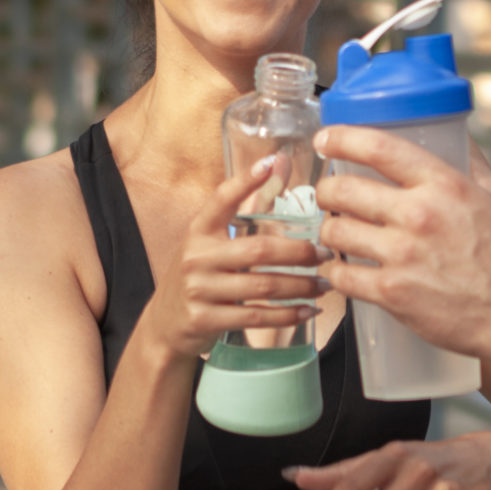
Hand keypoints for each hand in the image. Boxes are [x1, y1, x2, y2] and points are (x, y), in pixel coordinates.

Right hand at [134, 156, 325, 360]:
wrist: (165, 325)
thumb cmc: (198, 277)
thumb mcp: (209, 244)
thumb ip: (242, 212)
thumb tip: (277, 167)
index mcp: (198, 231)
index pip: (221, 199)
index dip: (245, 181)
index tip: (271, 164)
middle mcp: (197, 257)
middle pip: (259, 250)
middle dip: (300, 252)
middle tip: (325, 253)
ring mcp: (200, 290)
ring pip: (264, 286)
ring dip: (302, 286)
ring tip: (324, 283)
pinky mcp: (206, 319)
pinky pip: (257, 317)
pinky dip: (288, 315)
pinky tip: (308, 310)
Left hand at [313, 125, 490, 356]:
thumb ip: (470, 162)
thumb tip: (453, 132)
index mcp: (443, 184)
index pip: (377, 146)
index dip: (341, 137)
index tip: (326, 139)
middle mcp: (419, 215)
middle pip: (342, 189)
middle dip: (326, 190)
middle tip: (329, 195)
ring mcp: (402, 255)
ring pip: (335, 230)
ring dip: (329, 230)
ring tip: (338, 233)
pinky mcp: (392, 293)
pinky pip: (341, 274)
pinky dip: (334, 271)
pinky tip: (341, 269)